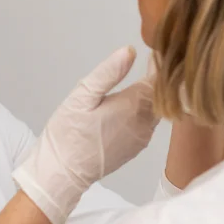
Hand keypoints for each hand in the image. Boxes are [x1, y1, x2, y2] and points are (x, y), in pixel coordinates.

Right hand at [12, 46, 158, 223]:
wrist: (63, 173)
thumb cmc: (68, 133)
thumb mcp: (82, 96)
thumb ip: (108, 72)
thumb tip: (129, 51)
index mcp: (133, 105)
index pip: (158, 79)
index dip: (159, 65)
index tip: (157, 52)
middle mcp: (143, 123)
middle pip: (160, 95)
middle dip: (157, 79)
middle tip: (153, 62)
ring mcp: (141, 138)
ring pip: (155, 111)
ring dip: (152, 96)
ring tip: (143, 80)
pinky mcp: (135, 148)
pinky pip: (147, 124)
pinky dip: (144, 111)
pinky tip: (131, 106)